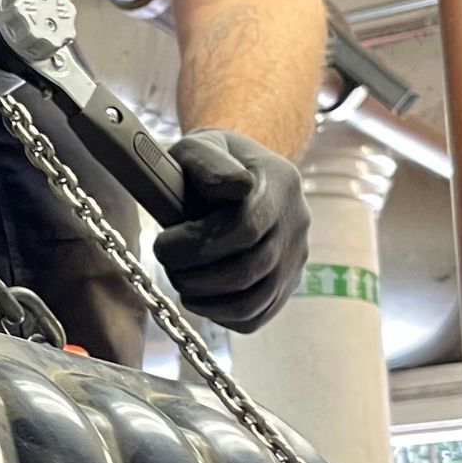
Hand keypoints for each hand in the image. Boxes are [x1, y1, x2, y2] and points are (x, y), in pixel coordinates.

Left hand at [155, 130, 308, 330]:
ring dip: (206, 300)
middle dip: (196, 275)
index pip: (246, 227)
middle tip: (167, 263)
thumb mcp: (200, 146)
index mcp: (280, 182)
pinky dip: (221, 316)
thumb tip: (234, 190)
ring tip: (180, 281)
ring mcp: (296, 257)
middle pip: (249, 269)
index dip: (198, 244)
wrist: (238, 173)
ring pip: (254, 300)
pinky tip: (200, 297)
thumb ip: (208, 162)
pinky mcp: (287, 284)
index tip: (164, 241)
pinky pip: (257, 316)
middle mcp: (297, 222)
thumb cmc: (209, 161)